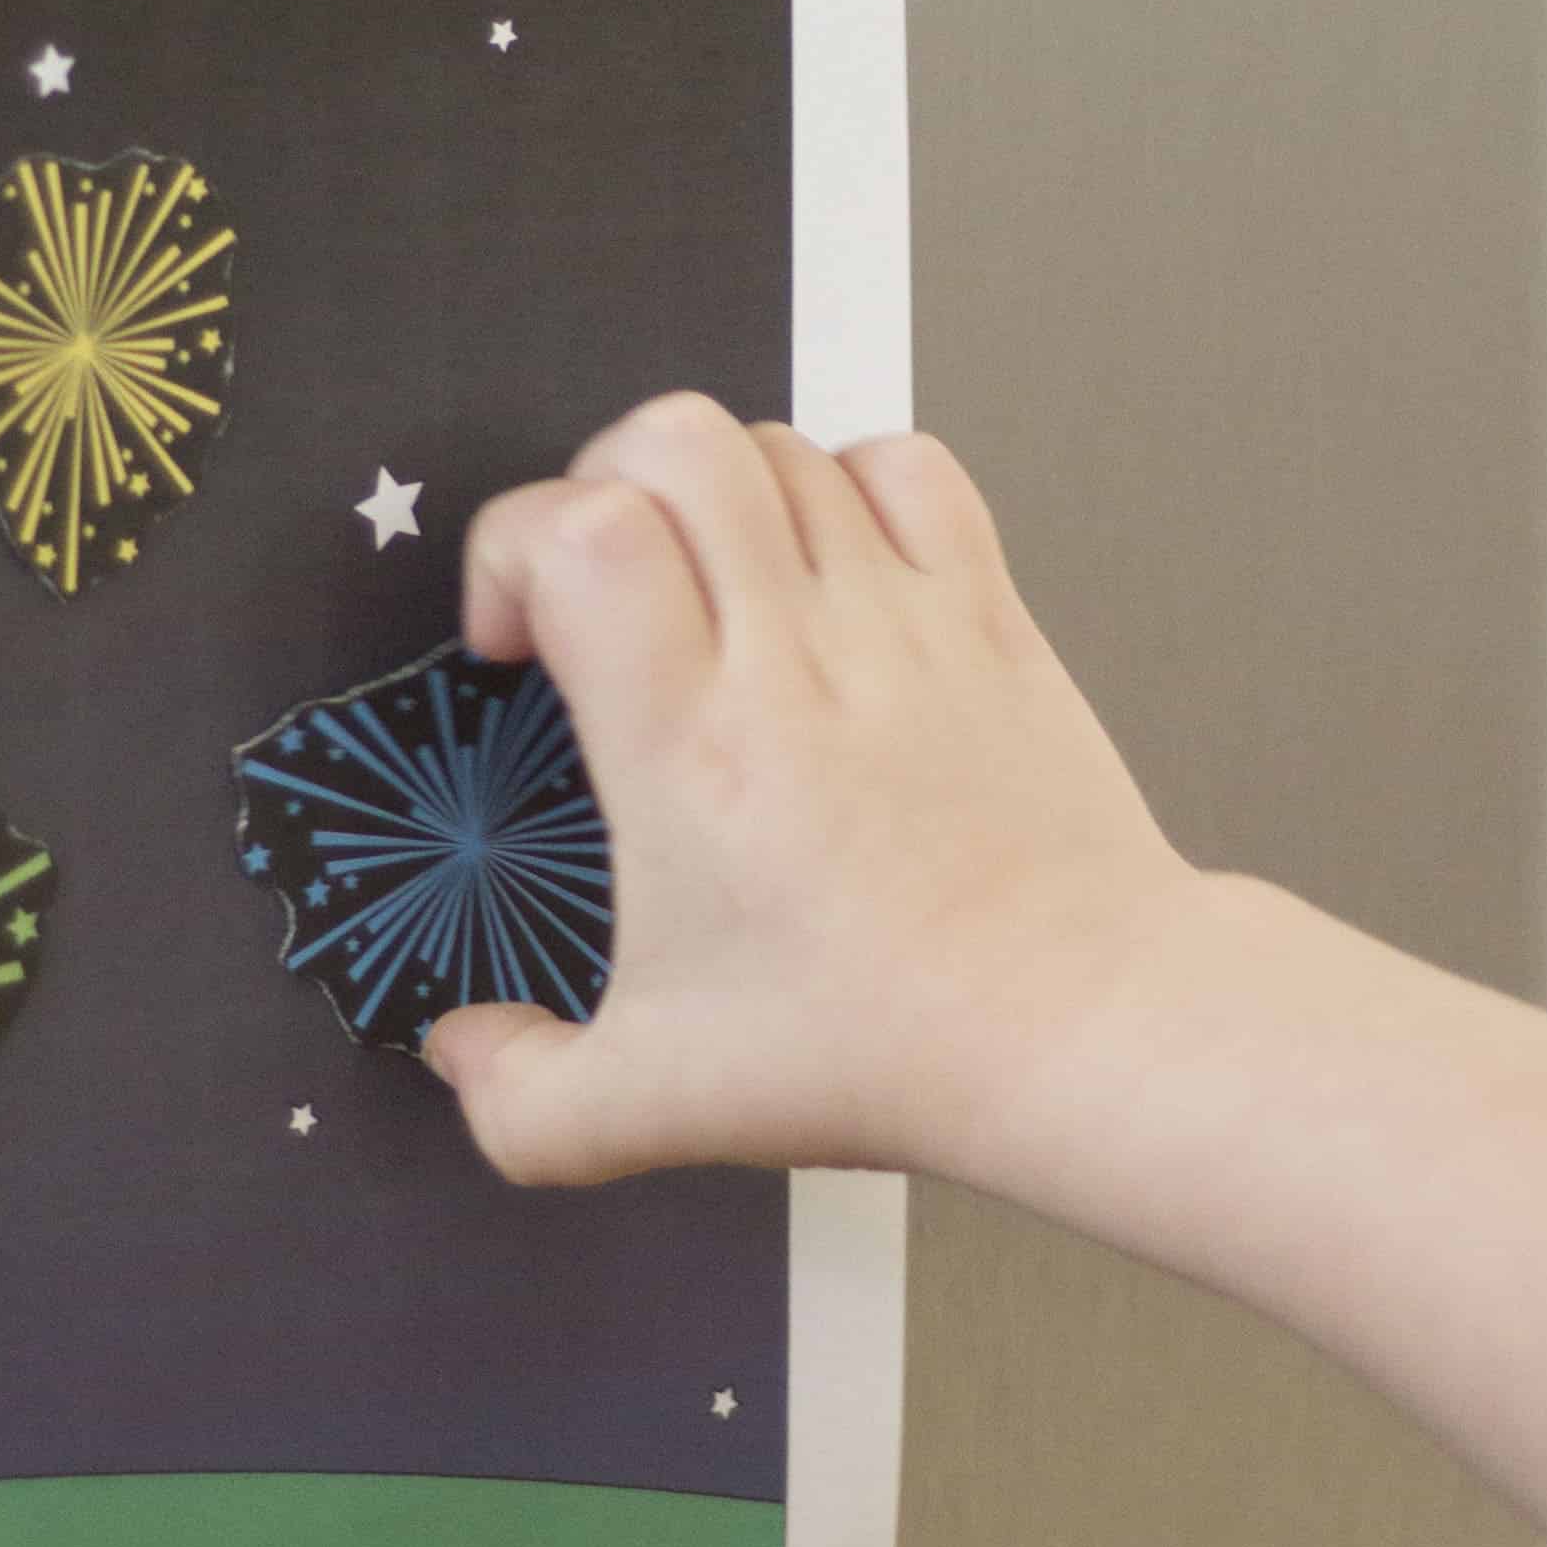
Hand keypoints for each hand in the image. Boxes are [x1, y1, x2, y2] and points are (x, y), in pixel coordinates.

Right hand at [424, 393, 1196, 1187]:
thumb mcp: (657, 1107)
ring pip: (781, 444)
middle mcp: (794, 652)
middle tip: (600, 586)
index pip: (580, 531)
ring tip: (712, 589)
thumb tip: (463, 1053)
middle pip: (675, 439)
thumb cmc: (889, 1049)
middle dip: (602, 484)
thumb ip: (522, 1097)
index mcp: (691, 744)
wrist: (1082, 1024)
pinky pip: (908, 464)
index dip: (511, 548)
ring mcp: (900, 617)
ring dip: (718, 491)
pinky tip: (830, 567)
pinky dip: (850, 480)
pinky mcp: (987, 611)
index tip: (516, 642)